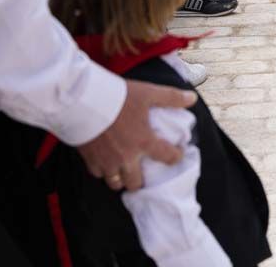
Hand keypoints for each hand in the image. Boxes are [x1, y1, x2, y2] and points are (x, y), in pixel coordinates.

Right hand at [76, 80, 196, 190]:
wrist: (82, 100)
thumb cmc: (118, 97)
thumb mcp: (149, 93)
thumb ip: (171, 98)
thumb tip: (192, 99)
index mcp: (144, 141)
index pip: (166, 157)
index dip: (175, 157)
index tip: (177, 155)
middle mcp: (126, 157)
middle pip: (135, 182)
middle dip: (141, 180)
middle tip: (143, 172)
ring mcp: (106, 162)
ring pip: (115, 183)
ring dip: (121, 179)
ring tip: (124, 171)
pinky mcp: (89, 160)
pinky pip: (97, 174)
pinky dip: (103, 172)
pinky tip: (105, 164)